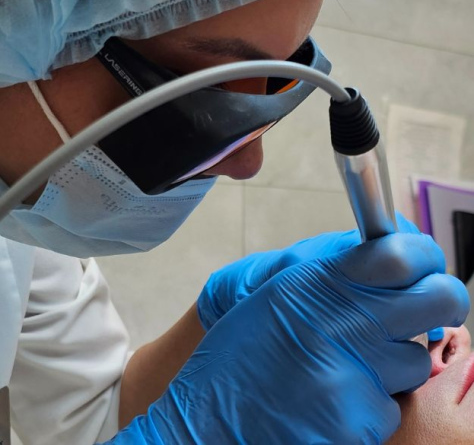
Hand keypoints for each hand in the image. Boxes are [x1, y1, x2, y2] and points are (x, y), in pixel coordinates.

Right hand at [104, 229, 468, 443]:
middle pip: (438, 298)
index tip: (426, 264)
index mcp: (323, 283)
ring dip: (395, 360)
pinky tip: (336, 398)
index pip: (405, 255)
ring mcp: (358, 375)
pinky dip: (372, 400)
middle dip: (440, 299)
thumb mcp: (283, 294)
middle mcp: (347, 323)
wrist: (209, 418)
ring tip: (350, 364)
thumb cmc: (242, 353)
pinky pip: (391, 404)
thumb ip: (340, 277)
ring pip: (416, 359)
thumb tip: (394, 267)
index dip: (426, 256)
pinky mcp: (362, 421)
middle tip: (427, 307)